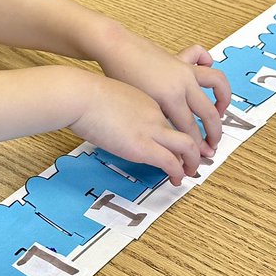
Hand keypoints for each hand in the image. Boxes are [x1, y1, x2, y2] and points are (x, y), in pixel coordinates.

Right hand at [69, 75, 201, 185]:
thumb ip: (120, 110)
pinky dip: (178, 173)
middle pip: (186, 130)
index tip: (173, 145)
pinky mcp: (142, 147)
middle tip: (193, 159)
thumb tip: (117, 123)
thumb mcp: (110, 98)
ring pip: (187, 146)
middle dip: (194, 147)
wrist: (81, 95)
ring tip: (188, 172)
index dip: (174, 135)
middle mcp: (156, 114)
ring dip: (192, 162)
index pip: (168, 121)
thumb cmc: (86, 95)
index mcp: (148, 101)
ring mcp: (151, 130)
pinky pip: (171, 162)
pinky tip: (176, 180)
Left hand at [95, 29, 231, 157]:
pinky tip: (205, 72)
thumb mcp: (140, 107)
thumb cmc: (119, 77)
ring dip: (223, 97)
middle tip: (213, 144)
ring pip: (217, 82)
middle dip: (214, 132)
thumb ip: (159, 121)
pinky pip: (201, 56)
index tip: (202, 157)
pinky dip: (207, 63)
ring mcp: (185, 69)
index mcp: (171, 98)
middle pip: (208, 112)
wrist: (115, 48)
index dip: (197, 147)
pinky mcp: (181, 58)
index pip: (191, 129)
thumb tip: (172, 140)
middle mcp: (183, 83)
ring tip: (220, 110)